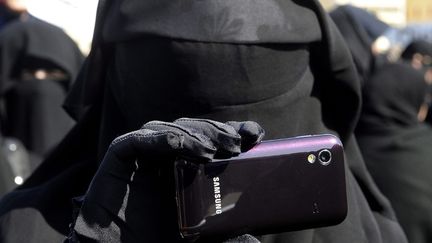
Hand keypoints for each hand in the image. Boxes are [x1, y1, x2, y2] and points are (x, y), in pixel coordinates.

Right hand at [69, 118, 263, 241]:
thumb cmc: (156, 241)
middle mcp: (165, 159)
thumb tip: (254, 239)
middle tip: (237, 142)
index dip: (232, 132)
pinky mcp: (119, 158)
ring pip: (167, 129)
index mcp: (185, 169)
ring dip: (192, 134)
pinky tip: (180, 143)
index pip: (211, 140)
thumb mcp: (199, 235)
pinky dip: (159, 138)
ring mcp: (142, 157)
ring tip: (213, 149)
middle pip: (192, 130)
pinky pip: (136, 141)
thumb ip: (224, 234)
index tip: (254, 134)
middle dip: (216, 131)